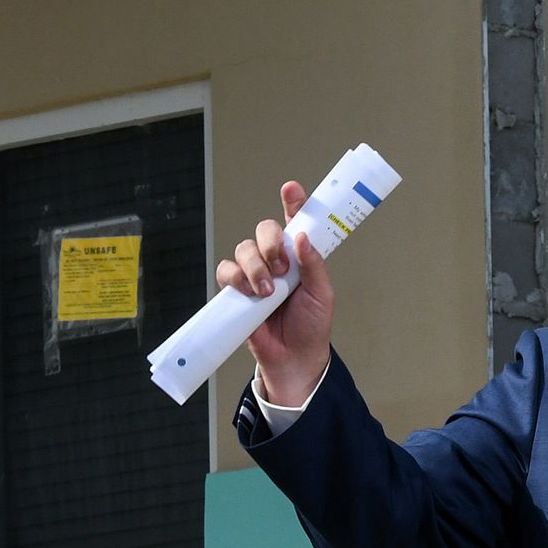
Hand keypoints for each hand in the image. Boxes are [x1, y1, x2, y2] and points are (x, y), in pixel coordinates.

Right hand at [215, 181, 332, 404]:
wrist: (293, 358)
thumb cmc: (311, 326)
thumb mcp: (322, 294)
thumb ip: (314, 265)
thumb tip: (300, 237)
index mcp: (300, 256)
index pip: (296, 222)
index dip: (294, 202)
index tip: (291, 189)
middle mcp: (276, 260)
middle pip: (264, 229)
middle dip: (270, 243)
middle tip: (282, 267)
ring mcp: (255, 273)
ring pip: (244, 249)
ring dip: (255, 266)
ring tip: (267, 292)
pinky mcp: (237, 290)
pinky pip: (226, 270)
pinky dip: (235, 277)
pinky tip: (248, 293)